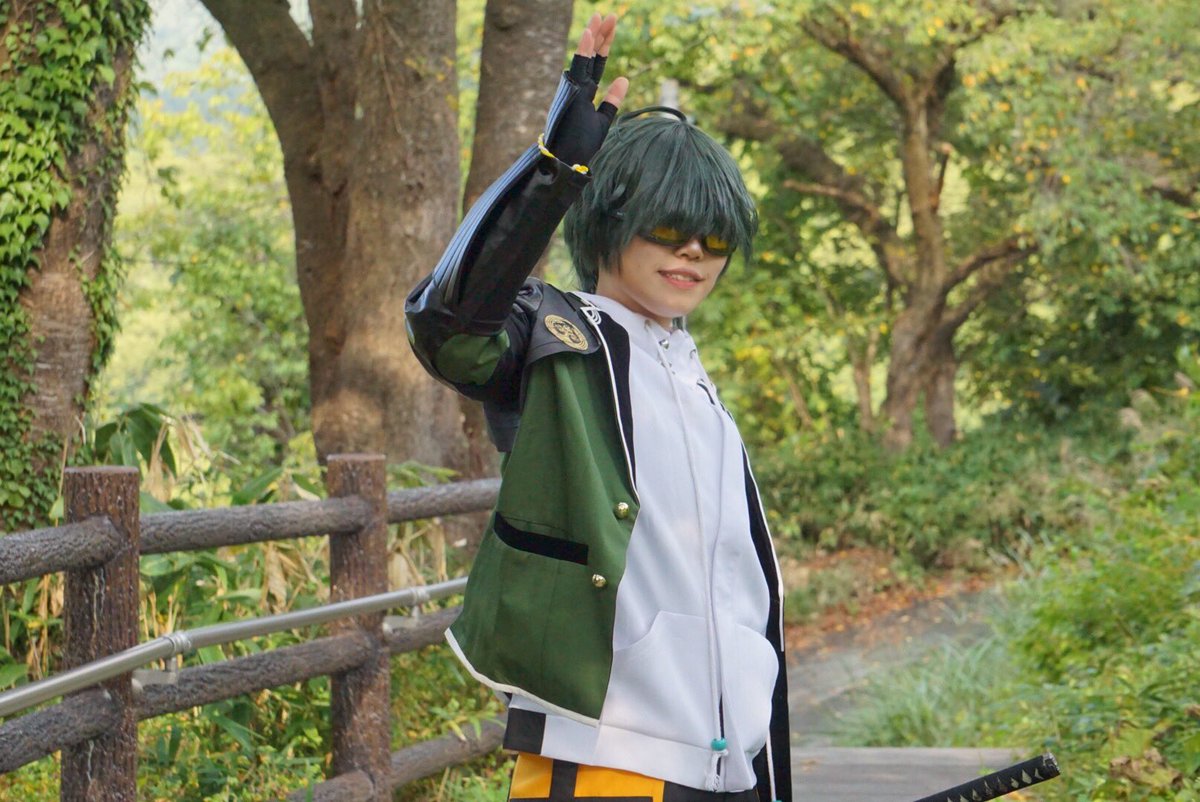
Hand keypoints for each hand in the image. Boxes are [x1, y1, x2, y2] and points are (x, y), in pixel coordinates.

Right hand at [547, 13, 629, 168]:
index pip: (597, 62)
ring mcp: (573, 88)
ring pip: (584, 57)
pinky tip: (590, 33)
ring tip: (600, 16)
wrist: (567, 160)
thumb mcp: (602, 120)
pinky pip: (578, 68)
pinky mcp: (571, 93)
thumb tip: (624, 79)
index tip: (612, 26)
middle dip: (601, 35)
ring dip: (592, 36)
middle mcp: (577, 86)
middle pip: (592, 55)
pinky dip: (584, 50)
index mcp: (585, 91)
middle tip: (610, 15)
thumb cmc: (581, 145)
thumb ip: (612, 101)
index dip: (605, 44)